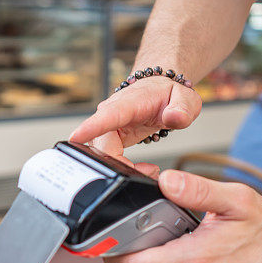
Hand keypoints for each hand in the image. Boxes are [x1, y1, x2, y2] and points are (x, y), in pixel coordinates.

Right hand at [69, 75, 201, 159]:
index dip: (90, 127)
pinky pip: (107, 158)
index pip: (107, 115)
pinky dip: (123, 168)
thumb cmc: (169, 94)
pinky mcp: (108, 137)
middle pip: (101, 145)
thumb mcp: (185, 99)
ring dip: (122, 168)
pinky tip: (142, 169)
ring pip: (101, 154)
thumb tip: (174, 118)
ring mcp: (107, 126)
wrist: (160, 91)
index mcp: (128, 102)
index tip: (76, 137)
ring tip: (148, 169)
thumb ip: (182, 109)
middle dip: (120, 165)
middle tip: (148, 171)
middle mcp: (111, 113)